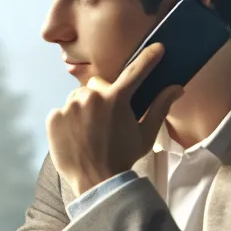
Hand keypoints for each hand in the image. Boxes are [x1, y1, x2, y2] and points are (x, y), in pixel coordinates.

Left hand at [46, 43, 185, 198]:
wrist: (95, 182)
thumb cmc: (123, 159)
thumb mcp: (145, 135)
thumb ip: (160, 108)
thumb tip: (177, 88)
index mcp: (116, 100)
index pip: (135, 72)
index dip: (148, 59)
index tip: (158, 48)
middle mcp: (92, 97)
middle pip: (98, 86)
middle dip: (103, 97)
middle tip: (106, 120)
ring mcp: (70, 107)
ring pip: (78, 98)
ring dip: (83, 109)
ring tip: (89, 132)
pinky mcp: (54, 118)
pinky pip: (62, 112)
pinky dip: (67, 121)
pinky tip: (75, 137)